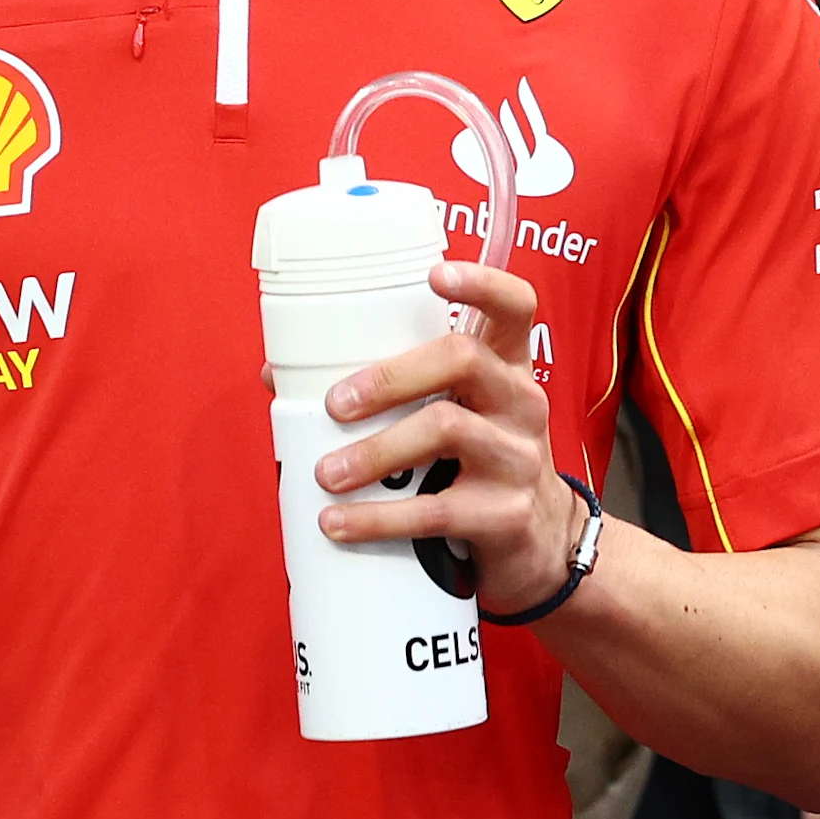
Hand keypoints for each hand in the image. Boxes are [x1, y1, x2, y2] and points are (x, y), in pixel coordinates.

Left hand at [310, 260, 584, 616]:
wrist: (540, 543)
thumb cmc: (477, 460)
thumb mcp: (455, 412)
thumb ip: (387, 387)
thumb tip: (279, 375)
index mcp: (506, 365)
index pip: (513, 306)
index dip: (482, 283)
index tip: (435, 275)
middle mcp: (520, 400)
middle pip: (462, 358)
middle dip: (389, 376)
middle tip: (334, 404)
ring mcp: (519, 456)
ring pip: (445, 429)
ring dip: (374, 451)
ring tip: (326, 473)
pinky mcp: (507, 514)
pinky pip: (436, 510)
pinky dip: (378, 518)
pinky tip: (339, 522)